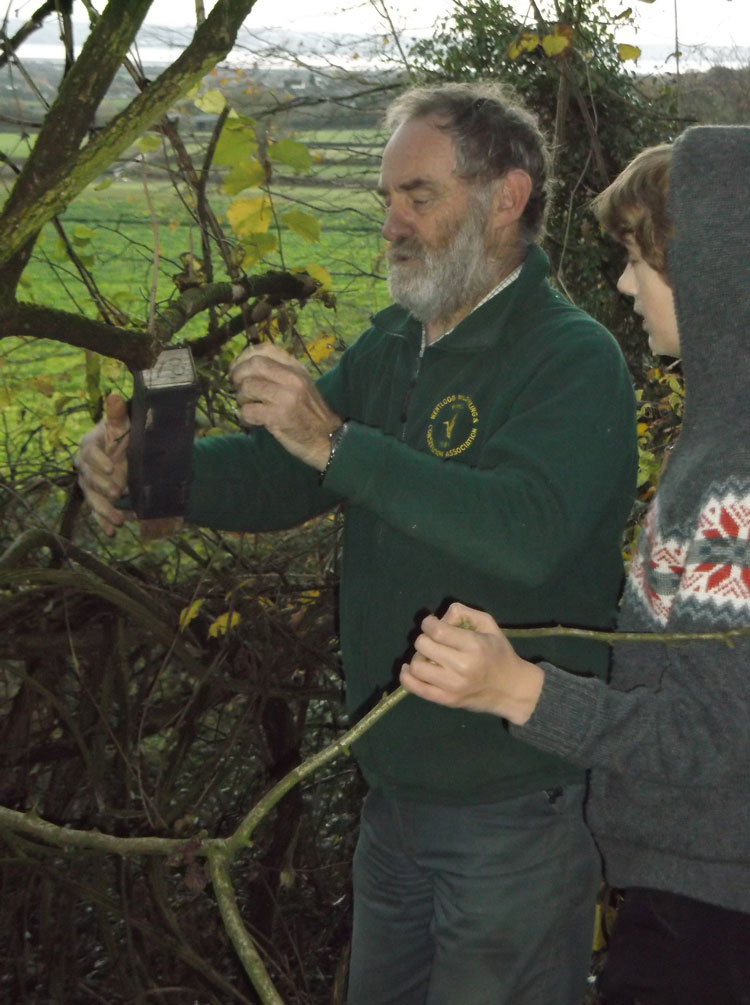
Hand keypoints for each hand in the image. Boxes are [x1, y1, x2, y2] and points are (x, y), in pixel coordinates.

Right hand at [75, 392, 131, 534]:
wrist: (124, 450)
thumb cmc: (121, 434)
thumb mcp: (122, 424)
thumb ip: (116, 413)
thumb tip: (114, 395)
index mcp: (89, 446)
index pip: (90, 453)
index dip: (99, 461)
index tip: (112, 466)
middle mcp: (84, 466)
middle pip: (90, 478)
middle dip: (103, 486)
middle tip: (117, 492)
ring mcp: (88, 484)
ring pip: (93, 498)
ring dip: (104, 510)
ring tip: (119, 520)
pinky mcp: (95, 497)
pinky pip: (96, 511)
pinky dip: (103, 521)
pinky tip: (110, 531)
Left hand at [229, 343, 340, 469]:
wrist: (327, 439)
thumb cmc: (310, 413)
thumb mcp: (301, 385)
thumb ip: (280, 373)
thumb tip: (247, 366)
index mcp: (296, 368)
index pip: (265, 349)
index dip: (245, 356)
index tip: (238, 367)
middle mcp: (292, 378)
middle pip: (254, 364)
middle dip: (238, 374)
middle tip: (236, 386)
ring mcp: (286, 397)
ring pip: (248, 386)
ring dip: (241, 397)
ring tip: (247, 405)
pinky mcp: (279, 416)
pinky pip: (249, 410)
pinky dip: (244, 416)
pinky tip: (251, 420)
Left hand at [399, 602, 543, 724]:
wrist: (512, 690)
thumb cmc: (499, 654)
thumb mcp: (489, 625)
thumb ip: (464, 613)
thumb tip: (440, 617)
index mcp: (474, 646)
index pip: (437, 631)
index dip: (429, 623)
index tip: (432, 624)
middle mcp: (462, 667)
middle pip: (423, 645)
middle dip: (425, 638)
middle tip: (434, 641)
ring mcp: (452, 687)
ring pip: (416, 666)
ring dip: (418, 657)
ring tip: (429, 656)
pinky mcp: (446, 701)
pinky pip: (415, 688)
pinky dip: (407, 676)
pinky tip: (411, 669)